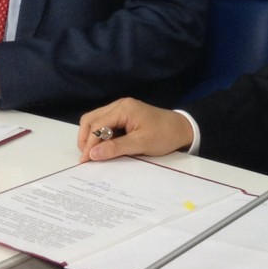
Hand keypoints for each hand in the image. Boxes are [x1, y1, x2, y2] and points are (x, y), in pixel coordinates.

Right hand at [76, 99, 193, 159]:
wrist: (182, 129)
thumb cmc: (164, 135)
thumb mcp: (141, 144)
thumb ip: (116, 148)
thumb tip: (92, 154)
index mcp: (123, 109)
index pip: (96, 125)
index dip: (89, 144)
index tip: (85, 162)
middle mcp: (119, 106)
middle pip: (91, 119)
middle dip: (86, 139)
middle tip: (88, 158)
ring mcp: (121, 110)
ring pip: (96, 121)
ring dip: (92, 137)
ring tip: (95, 155)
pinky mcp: (124, 117)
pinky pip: (105, 125)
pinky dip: (101, 136)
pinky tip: (104, 149)